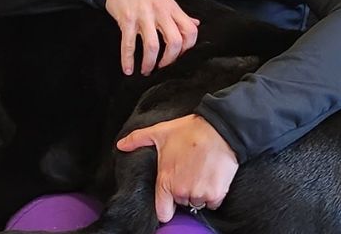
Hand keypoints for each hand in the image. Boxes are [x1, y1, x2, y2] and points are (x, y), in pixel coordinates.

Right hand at [106, 0, 198, 75]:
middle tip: (163, 66)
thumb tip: (194, 23)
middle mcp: (159, 12)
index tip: (180, 54)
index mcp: (171, 7)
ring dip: (149, 63)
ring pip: (152, 46)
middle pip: (174, 41)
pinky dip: (127, 59)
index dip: (188, 46)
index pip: (190, 30)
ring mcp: (143, 16)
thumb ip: (179, 12)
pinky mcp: (126, 20)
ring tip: (146, 70)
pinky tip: (128, 69)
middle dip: (170, 60)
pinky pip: (128, 44)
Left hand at [116, 114, 238, 222]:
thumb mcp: (160, 132)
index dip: (166, 206)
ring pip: (197, 202)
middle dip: (184, 191)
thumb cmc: (190, 130)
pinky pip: (213, 202)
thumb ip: (137, 139)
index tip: (169, 198)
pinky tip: (211, 176)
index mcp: (166, 181)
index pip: (162, 212)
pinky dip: (213, 193)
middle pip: (182, 203)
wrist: (220, 129)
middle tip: (188, 172)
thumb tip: (121, 145)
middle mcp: (182, 191)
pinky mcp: (216, 193)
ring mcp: (200, 194)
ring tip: (200, 172)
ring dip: (199, 192)